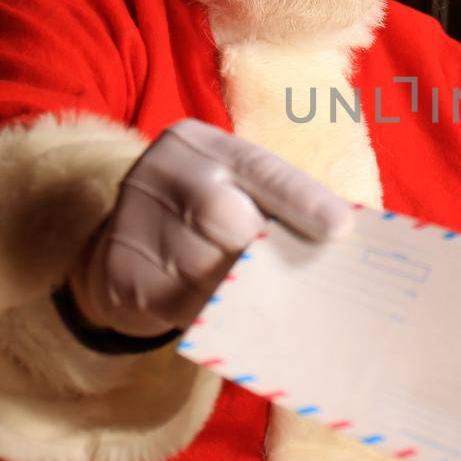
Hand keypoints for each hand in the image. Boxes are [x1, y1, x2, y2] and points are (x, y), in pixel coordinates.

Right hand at [70, 118, 352, 336]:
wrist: (130, 235)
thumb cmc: (211, 209)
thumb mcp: (239, 187)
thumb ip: (280, 204)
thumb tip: (340, 239)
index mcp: (200, 143)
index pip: (258, 167)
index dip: (301, 199)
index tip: (341, 228)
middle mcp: (162, 172)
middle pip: (221, 216)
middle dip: (265, 253)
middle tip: (305, 283)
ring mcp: (133, 221)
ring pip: (201, 270)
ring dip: (244, 293)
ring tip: (271, 303)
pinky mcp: (119, 273)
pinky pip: (179, 305)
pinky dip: (215, 315)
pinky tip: (232, 317)